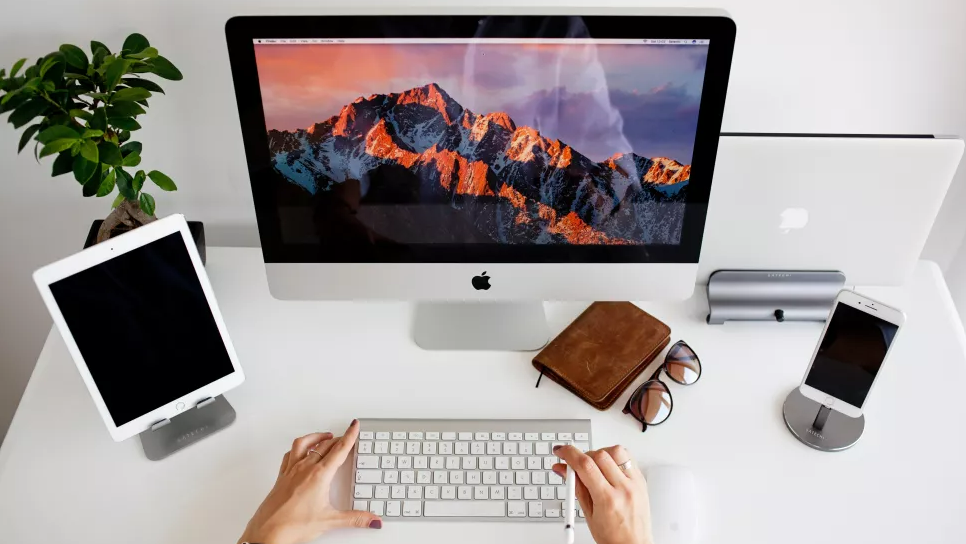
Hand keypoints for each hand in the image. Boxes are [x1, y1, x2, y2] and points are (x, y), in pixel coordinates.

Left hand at [238, 420, 380, 543]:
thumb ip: (355, 519)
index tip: (354, 425)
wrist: (268, 532)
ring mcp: (291, 471)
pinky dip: (298, 448)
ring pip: (304, 444)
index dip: (349, 436)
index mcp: (319, 475)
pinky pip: (290, 455)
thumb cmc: (292, 525)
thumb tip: (371, 519)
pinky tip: (299, 451)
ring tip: (324, 436)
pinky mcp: (281, 477)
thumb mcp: (330, 521)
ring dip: (316, 437)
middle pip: (324, 445)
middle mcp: (304, 469)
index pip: (339, 450)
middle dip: (338, 438)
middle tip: (346, 435)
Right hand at [553, 445, 652, 543]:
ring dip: (601, 454)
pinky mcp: (642, 481)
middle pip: (599, 455)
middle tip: (575, 465)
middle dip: (582, 456)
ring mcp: (635, 483)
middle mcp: (624, 488)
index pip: (585, 466)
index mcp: (608, 499)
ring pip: (616, 451)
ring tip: (594, 467)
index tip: (561, 451)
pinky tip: (608, 468)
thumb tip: (563, 470)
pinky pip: (628, 458)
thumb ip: (576, 488)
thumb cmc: (613, 538)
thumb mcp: (588, 514)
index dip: (569, 454)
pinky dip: (615, 458)